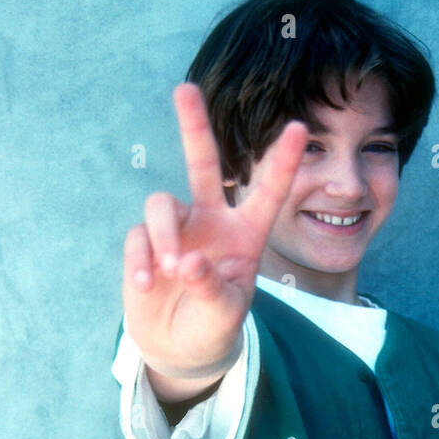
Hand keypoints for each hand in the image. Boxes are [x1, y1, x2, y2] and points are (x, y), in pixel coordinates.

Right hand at [122, 82, 308, 379]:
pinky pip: (138, 237)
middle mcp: (210, 222)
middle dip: (193, 127)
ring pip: (162, 205)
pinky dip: (141, 259)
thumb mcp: (224, 313)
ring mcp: (176, 231)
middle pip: (204, 165)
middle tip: (185, 89)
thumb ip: (211, 288)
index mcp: (245, 235)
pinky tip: (145, 285)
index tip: (299, 128)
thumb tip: (185, 262)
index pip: (267, 194)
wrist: (180, 349)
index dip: (282, 163)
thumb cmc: (214, 327)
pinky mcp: (144, 245)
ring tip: (170, 271)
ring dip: (164, 235)